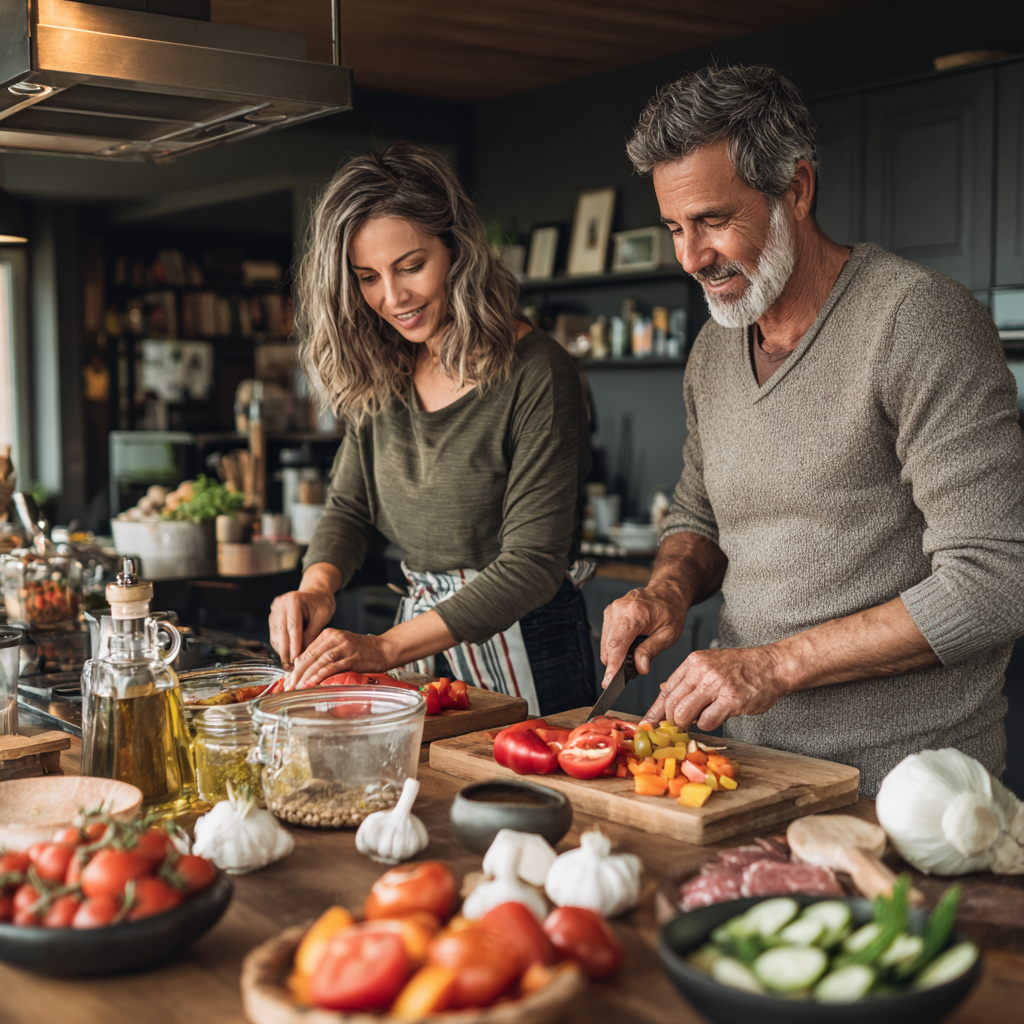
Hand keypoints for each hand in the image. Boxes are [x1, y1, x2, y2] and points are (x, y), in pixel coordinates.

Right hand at [269, 589, 335, 668]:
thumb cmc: (321, 603)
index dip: (294, 645)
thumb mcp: (322, 617)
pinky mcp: (272, 617)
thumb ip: (312, 634)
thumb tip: (303, 654)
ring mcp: (274, 610)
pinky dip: (281, 646)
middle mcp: (280, 604)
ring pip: (276, 635)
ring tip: (290, 666)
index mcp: (293, 600)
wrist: (315, 593)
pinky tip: (287, 656)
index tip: (296, 660)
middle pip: (282, 632)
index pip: (293, 627)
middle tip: (291, 668)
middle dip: (287, 652)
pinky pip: (275, 635)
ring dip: (283, 651)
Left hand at [287, 629, 393, 689]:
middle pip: (310, 656)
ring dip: (307, 675)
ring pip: (320, 661)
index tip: (288, 679)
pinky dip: (321, 674)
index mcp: (328, 634)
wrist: (383, 649)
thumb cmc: (361, 651)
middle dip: (297, 673)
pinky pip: (333, 666)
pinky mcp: (352, 656)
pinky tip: (313, 682)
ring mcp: (344, 646)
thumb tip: (302, 667)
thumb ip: (322, 655)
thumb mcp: (339, 648)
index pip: (306, 651)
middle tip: (289, 685)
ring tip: (298, 686)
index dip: (295, 667)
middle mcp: (334, 638)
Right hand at [600, 582, 689, 687]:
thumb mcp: (668, 634)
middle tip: (634, 669)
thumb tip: (639, 668)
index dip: (612, 665)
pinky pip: (607, 637)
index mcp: (634, 613)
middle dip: (617, 663)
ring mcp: (611, 611)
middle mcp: (618, 610)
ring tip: (636, 653)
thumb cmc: (670, 611)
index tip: (609, 682)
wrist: (667, 592)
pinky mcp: (609, 614)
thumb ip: (651, 650)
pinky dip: (616, 647)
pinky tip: (630, 645)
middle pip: (608, 647)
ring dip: (617, 655)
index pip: (617, 644)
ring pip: (605, 644)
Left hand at [643, 645, 789, 730]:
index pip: (666, 689)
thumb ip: (688, 679)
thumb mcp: (710, 665)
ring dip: (685, 726)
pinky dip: (706, 726)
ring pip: (684, 713)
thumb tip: (663, 692)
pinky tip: (714, 719)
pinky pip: (707, 721)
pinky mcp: (731, 700)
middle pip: (671, 703)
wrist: (773, 665)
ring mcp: (716, 685)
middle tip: (674, 729)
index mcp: (694, 662)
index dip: (655, 710)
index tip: (648, 723)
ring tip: (693, 725)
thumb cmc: (742, 668)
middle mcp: (702, 671)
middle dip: (670, 721)